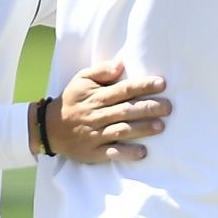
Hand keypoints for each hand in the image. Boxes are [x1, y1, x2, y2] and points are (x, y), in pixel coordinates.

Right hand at [47, 61, 169, 163]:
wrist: (48, 128)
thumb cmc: (72, 101)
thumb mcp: (80, 80)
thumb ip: (100, 71)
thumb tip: (120, 65)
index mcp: (97, 96)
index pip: (123, 90)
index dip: (143, 86)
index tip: (162, 83)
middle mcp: (97, 115)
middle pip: (126, 110)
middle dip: (148, 108)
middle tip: (168, 107)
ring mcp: (95, 135)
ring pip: (121, 130)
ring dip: (141, 129)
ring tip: (161, 126)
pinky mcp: (94, 152)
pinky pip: (112, 153)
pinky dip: (126, 153)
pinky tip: (142, 152)